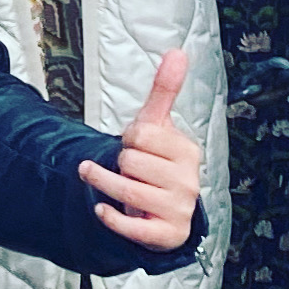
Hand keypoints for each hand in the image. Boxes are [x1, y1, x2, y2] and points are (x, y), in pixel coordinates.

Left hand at [80, 47, 200, 248]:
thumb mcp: (157, 126)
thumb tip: (177, 52)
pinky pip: (132, 227)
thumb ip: (164, 90)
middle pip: (130, 162)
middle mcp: (189, 181)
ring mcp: (180, 210)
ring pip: (127, 191)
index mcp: (188, 151)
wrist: (161, 210)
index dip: (129, 138)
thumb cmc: (156, 163)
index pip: (140, 134)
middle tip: (129, 169)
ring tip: (100, 180)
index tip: (136, 145)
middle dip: (119, 163)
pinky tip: (102, 209)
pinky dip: (110, 216)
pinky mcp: (167, 235)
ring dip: (103, 183)